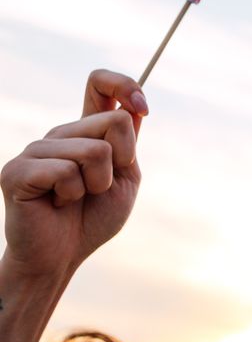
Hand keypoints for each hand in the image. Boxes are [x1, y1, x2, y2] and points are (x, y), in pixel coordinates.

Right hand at [0, 70, 146, 279]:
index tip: (143, 107)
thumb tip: (132, 106)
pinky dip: (72, 193)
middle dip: (121, 162)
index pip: (99, 84)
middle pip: (113, 121)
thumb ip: (127, 142)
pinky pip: (66, 170)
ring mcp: (35, 150)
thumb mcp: (124, 177)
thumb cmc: (93, 218)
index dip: (124, 85)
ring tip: (73, 198)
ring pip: (95, 150)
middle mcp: (59, 134)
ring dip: (97, 184)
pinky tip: (55, 204)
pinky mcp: (18, 170)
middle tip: (97, 188)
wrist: (63, 256)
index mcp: (85, 132)